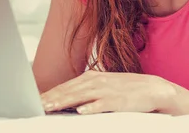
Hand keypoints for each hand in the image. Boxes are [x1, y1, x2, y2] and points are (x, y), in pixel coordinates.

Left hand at [40, 70, 175, 114]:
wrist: (153, 88)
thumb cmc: (125, 89)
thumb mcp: (102, 85)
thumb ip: (85, 91)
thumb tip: (66, 99)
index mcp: (90, 77)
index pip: (65, 86)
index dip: (50, 93)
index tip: (36, 101)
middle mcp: (96, 81)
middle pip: (69, 90)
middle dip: (52, 98)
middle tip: (37, 105)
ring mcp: (106, 90)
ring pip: (80, 96)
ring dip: (65, 101)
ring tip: (51, 107)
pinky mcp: (118, 100)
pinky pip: (101, 104)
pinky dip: (91, 107)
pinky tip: (81, 111)